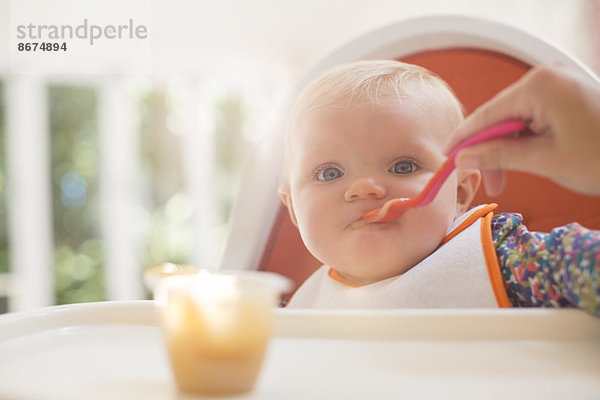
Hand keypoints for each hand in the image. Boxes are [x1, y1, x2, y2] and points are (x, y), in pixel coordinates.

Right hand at [444, 65, 599, 195]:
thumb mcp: (544, 160)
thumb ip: (498, 155)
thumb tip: (463, 158)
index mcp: (540, 86)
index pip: (487, 114)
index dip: (464, 139)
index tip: (447, 158)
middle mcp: (547, 78)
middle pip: (499, 116)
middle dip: (489, 150)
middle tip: (487, 182)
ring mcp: (558, 85)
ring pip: (515, 119)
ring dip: (507, 148)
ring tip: (507, 178)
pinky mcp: (566, 96)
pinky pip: (532, 117)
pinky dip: (524, 141)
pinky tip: (522, 160)